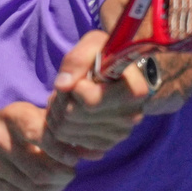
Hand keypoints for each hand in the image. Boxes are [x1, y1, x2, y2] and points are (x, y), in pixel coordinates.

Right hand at [0, 102, 80, 190]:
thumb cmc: (20, 131)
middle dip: (63, 176)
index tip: (74, 159)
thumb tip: (99, 151)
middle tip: (71, 174)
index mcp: (14, 115)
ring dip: (55, 188)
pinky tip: (47, 189)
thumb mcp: (38, 122)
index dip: (62, 152)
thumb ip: (67, 134)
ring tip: (61, 181)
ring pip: (33, 185)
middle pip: (40, 169)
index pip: (42, 136)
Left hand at [46, 30, 151, 159]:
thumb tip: (62, 85)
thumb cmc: (105, 56)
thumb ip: (77, 60)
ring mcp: (118, 135)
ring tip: (67, 97)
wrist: (117, 75)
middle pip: (72, 116)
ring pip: (65, 130)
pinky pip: (67, 141)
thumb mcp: (93, 45)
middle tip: (66, 87)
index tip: (79, 77)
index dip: (75, 86)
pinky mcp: (105, 145)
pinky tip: (71, 111)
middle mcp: (131, 117)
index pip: (90, 101)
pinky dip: (62, 126)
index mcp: (134, 92)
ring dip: (57, 111)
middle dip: (61, 98)